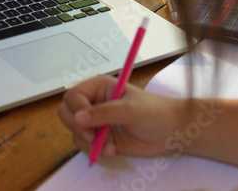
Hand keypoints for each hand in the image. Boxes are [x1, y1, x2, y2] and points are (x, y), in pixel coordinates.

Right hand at [57, 75, 183, 159]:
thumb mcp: (130, 110)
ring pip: (74, 131)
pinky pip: (85, 145)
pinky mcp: (100, 137)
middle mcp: (94, 102)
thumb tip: (77, 118)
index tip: (86, 122)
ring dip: (87, 141)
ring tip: (108, 145)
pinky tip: (111, 150)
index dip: (76, 109)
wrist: (170, 132)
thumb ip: (103, 113)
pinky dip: (94, 150)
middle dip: (77, 127)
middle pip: (67, 112)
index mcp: (99, 87)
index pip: (73, 95)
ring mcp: (96, 121)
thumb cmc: (154, 112)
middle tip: (92, 136)